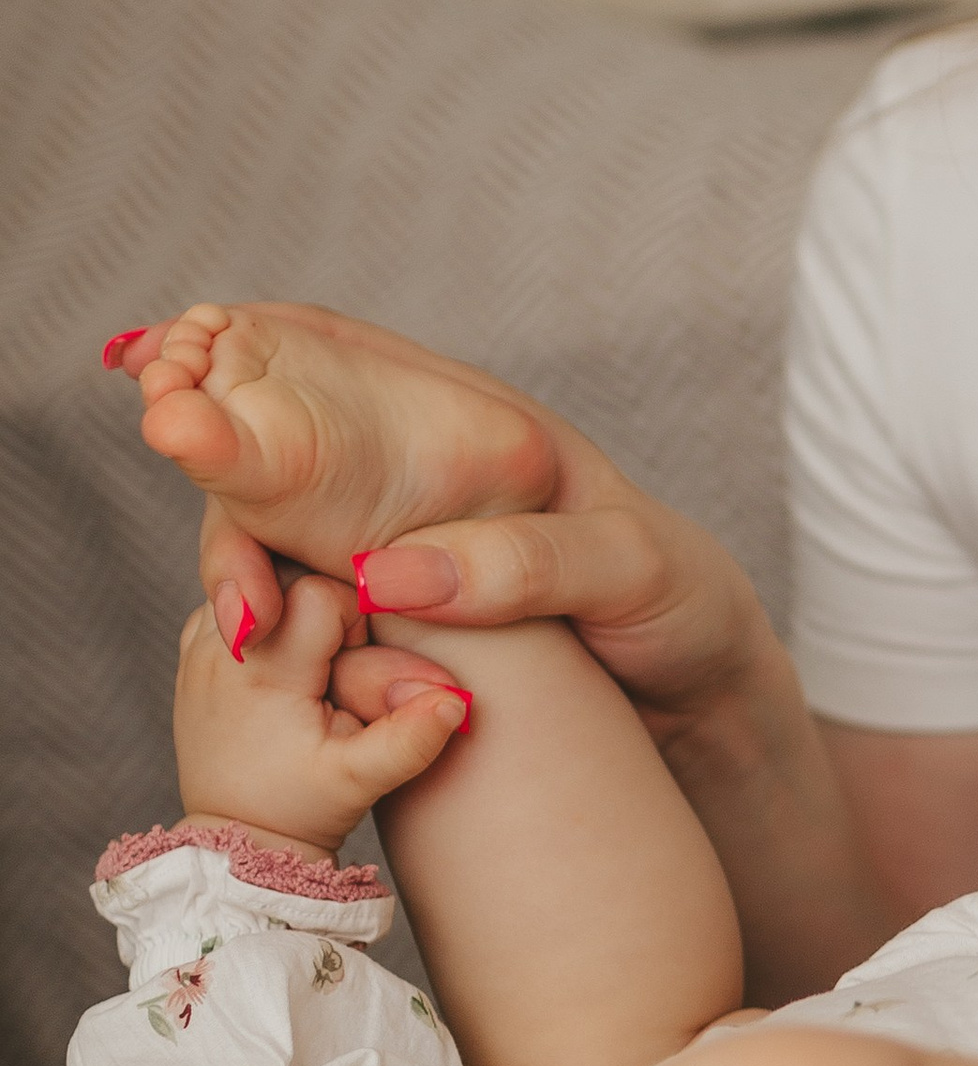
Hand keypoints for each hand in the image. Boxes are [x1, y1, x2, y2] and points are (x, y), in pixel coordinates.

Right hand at [103, 305, 768, 730]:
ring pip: (289, 535)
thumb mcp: (627, 571)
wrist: (708, 695)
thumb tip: (386, 567)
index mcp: (477, 426)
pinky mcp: (406, 614)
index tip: (182, 408)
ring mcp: (409, 541)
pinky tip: (263, 661)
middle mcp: (427, 475)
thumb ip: (525, 564)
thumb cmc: (687, 605)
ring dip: (252, 573)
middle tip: (229, 581)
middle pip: (290, 456)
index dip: (253, 370)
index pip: (342, 371)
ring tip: (247, 636)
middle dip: (232, 496)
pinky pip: (320, 604)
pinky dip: (286, 627)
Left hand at [173, 577, 469, 856]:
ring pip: (269, 583)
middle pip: (294, 578)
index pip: (325, 593)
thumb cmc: (298, 808)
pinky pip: (244, 599)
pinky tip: (288, 665)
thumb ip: (410, 738)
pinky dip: (273, 620)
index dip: (357, 622)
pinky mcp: (195, 648)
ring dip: (299, 615)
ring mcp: (199, 643)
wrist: (235, 836)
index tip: (358, 667)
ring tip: (313, 672)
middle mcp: (219, 643)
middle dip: (329, 616)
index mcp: (260, 668)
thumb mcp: (360, 781)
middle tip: (338, 673)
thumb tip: (459, 701)